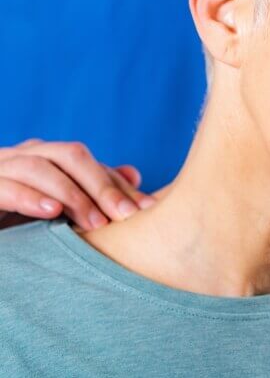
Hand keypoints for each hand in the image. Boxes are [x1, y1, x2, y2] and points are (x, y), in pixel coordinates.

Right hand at [0, 139, 155, 230]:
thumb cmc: (14, 209)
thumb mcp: (55, 200)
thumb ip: (90, 187)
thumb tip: (135, 174)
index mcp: (45, 155)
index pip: (89, 162)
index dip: (117, 184)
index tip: (146, 209)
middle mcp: (26, 154)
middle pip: (70, 156)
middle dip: (101, 184)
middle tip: (126, 216)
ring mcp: (3, 166)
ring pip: (41, 167)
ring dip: (72, 195)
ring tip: (96, 223)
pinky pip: (7, 186)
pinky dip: (30, 198)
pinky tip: (51, 213)